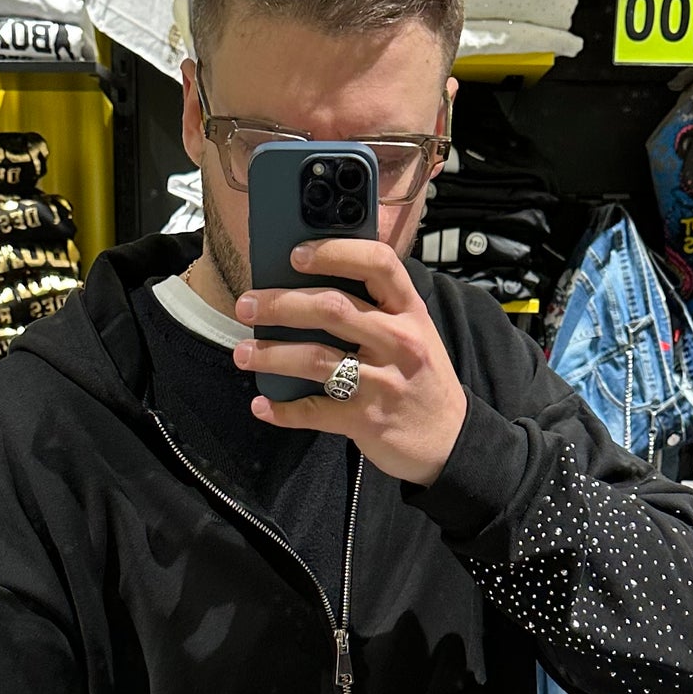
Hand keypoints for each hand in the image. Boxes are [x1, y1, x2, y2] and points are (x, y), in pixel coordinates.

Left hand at [234, 238, 467, 485]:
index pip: (377, 263)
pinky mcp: (367, 420)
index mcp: (409, 311)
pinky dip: (283, 410)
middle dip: (281, 304)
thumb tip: (313, 285)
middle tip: (247, 306)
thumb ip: (377, 309)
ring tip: (242, 353)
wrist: (450, 440)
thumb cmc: (421, 378)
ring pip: (316, 359)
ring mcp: (383, 382)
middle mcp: (399, 341)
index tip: (296, 254)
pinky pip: (315, 411)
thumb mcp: (415, 333)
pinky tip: (263, 406)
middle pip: (332, 308)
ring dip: (270, 355)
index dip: (334, 252)